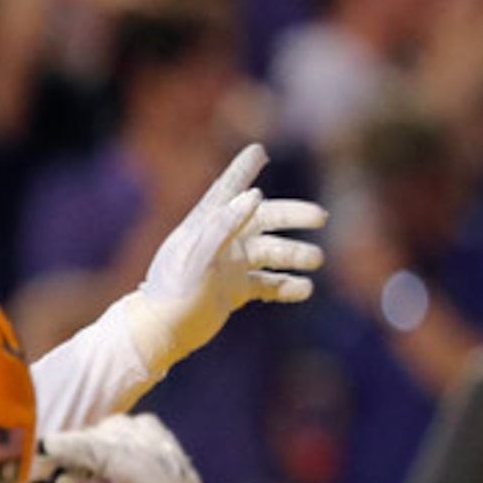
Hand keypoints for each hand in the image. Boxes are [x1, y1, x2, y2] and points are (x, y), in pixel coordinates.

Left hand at [119, 144, 326, 372]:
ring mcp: (231, 265)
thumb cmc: (175, 290)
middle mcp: (221, 241)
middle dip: (293, 215)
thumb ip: (225, 224)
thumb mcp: (199, 255)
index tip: (258, 150)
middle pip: (264, 219)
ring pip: (272, 253)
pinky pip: (269, 284)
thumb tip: (256, 195)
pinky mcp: (236, 290)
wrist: (162, 331)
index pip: (227, 190)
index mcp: (205, 225)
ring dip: (296, 254)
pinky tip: (305, 288)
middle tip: (321, 217)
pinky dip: (287, 285)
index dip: (242, 170)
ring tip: (316, 259)